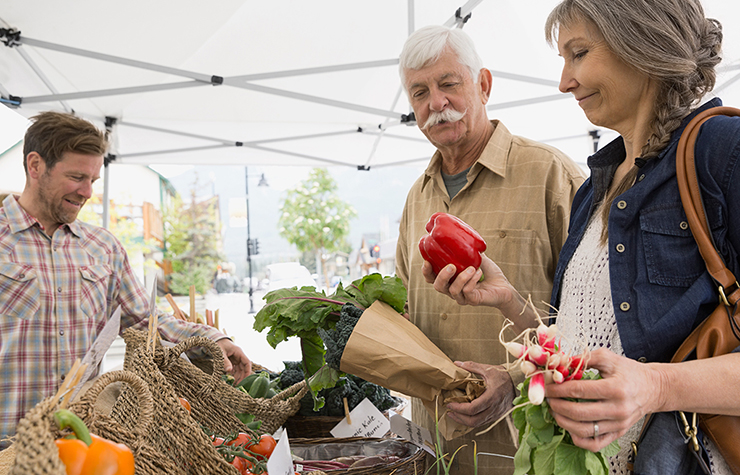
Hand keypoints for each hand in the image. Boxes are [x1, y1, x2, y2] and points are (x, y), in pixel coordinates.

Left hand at [216, 338, 252, 383]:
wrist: (216, 340)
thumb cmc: (219, 344)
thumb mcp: (221, 352)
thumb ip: (224, 361)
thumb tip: (229, 371)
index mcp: (239, 352)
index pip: (247, 362)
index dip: (248, 371)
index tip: (245, 379)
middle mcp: (239, 356)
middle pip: (244, 368)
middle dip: (242, 376)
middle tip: (237, 385)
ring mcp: (236, 359)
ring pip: (239, 369)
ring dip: (237, 376)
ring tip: (233, 384)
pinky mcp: (232, 361)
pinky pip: (235, 369)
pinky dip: (232, 374)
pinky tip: (229, 378)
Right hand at [422, 254, 515, 308]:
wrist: (504, 287)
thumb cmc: (489, 273)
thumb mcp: (476, 258)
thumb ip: (466, 250)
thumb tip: (458, 234)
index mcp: (450, 280)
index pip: (432, 279)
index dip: (426, 272)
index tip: (426, 261)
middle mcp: (453, 290)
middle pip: (438, 287)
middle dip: (442, 276)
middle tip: (451, 266)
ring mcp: (462, 297)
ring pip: (452, 290)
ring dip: (462, 277)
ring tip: (472, 267)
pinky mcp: (472, 301)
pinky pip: (467, 292)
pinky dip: (472, 280)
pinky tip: (479, 272)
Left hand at [445, 361, 515, 427]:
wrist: (519, 382)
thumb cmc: (504, 376)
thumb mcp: (488, 369)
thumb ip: (471, 366)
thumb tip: (457, 363)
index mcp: (491, 397)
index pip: (472, 408)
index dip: (459, 409)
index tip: (450, 404)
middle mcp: (494, 408)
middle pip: (474, 421)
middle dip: (459, 418)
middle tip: (449, 412)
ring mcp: (496, 414)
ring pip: (478, 424)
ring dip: (464, 421)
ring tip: (455, 414)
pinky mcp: (496, 416)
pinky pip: (482, 422)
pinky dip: (472, 420)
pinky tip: (466, 415)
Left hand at [544, 348, 660, 451]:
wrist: (653, 388)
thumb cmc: (630, 373)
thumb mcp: (609, 358)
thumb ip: (584, 358)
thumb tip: (561, 362)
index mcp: (616, 389)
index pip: (579, 391)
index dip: (558, 389)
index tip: (546, 386)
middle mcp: (618, 409)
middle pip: (578, 413)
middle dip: (557, 405)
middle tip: (547, 398)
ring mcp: (618, 425)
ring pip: (583, 430)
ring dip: (563, 422)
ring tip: (554, 410)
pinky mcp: (617, 434)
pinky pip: (594, 444)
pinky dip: (578, 439)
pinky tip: (569, 427)